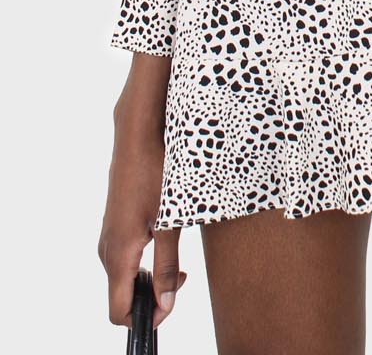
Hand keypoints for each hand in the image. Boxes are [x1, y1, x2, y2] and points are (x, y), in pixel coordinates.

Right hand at [99, 98, 186, 331]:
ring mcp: (107, 233)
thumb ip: (166, 265)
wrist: (138, 134)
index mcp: (120, 252)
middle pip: (120, 295)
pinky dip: (140, 261)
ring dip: (146, 278)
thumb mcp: (170, 220)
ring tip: (177, 260)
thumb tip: (164, 305)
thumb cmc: (157, 171)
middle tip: (182, 276)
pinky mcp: (113, 222)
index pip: (118, 311)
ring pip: (121, 275)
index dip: (142, 319)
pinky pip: (121, 256)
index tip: (167, 309)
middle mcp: (107, 247)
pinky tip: (163, 239)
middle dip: (150, 297)